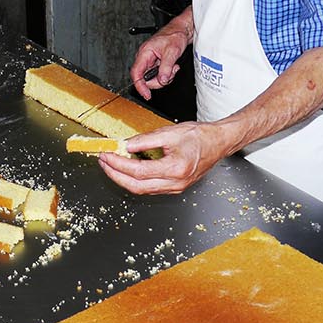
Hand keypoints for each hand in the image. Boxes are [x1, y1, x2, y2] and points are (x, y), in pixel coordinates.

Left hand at [97, 122, 230, 193]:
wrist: (219, 143)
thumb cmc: (200, 136)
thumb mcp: (170, 132)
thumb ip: (146, 140)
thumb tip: (126, 145)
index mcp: (175, 168)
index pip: (138, 171)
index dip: (118, 164)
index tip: (106, 155)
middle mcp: (175, 183)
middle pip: (136, 186)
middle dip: (115, 175)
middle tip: (103, 162)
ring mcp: (176, 188)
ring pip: (142, 190)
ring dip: (123, 179)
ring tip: (111, 164)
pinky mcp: (175, 187)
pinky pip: (150, 188)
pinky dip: (135, 180)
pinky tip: (128, 169)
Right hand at [131, 18, 191, 99]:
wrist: (180, 31)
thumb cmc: (174, 36)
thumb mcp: (172, 52)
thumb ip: (166, 68)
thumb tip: (162, 80)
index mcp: (144, 53)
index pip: (136, 73)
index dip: (140, 86)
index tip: (146, 94)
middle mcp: (145, 58)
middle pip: (145, 79)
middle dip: (158, 81)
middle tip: (169, 75)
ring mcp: (150, 61)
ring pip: (153, 78)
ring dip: (164, 77)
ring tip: (173, 68)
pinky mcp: (156, 64)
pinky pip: (158, 75)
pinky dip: (167, 75)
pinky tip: (172, 67)